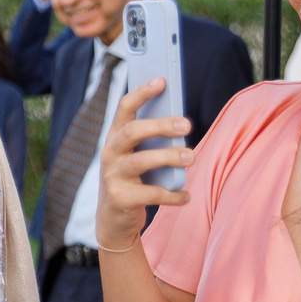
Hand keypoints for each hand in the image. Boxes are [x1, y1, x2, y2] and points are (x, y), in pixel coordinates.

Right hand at [94, 79, 192, 252]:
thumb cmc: (134, 182)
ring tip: (190, 157)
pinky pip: (151, 194)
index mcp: (115, 138)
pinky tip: (185, 196)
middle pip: (132, 131)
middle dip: (160, 125)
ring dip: (168, 157)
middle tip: (187, 125)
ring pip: (140, 161)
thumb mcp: (139, 158)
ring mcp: (112, 177)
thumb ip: (153, 142)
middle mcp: (109, 154)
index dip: (142, 93)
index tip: (162, 80)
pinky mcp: (120, 199)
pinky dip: (172, 195)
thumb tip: (182, 127)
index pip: (124, 108)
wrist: (114, 221)